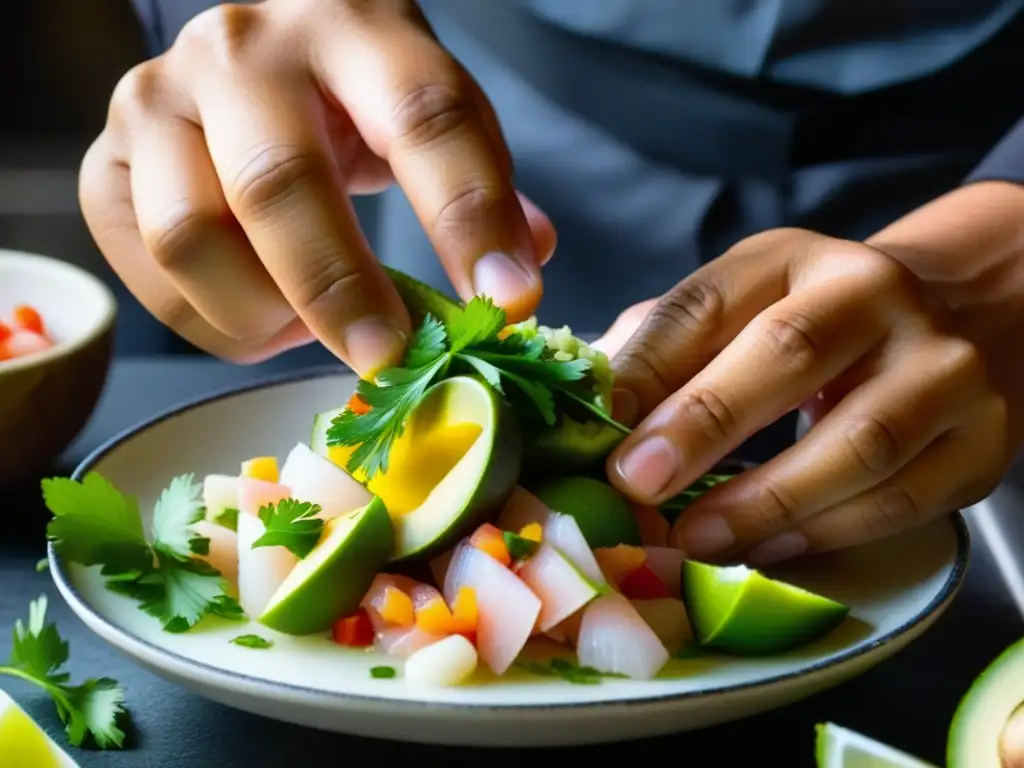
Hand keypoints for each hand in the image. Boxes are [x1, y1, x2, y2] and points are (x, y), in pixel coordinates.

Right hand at [79, 0, 553, 375]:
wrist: (251, 61)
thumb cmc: (354, 97)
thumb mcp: (428, 110)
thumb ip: (480, 181)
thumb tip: (522, 270)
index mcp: (352, 25)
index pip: (422, 115)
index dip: (468, 215)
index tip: (507, 303)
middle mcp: (240, 52)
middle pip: (280, 183)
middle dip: (342, 291)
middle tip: (390, 359)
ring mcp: (157, 102)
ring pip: (191, 236)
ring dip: (263, 313)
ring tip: (309, 329)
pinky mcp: (105, 164)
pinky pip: (148, 274)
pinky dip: (212, 323)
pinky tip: (262, 316)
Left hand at [604, 227, 1012, 564]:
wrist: (960, 320)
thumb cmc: (816, 327)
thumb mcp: (742, 311)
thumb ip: (667, 350)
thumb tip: (592, 406)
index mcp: (791, 258)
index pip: (707, 301)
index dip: (647, 365)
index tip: (598, 424)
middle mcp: (873, 295)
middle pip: (785, 351)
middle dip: (702, 422)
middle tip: (638, 483)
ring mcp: (940, 366)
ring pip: (856, 441)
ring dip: (763, 501)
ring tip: (693, 537)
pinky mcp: (980, 439)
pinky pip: (900, 500)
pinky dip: (823, 533)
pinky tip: (764, 547)